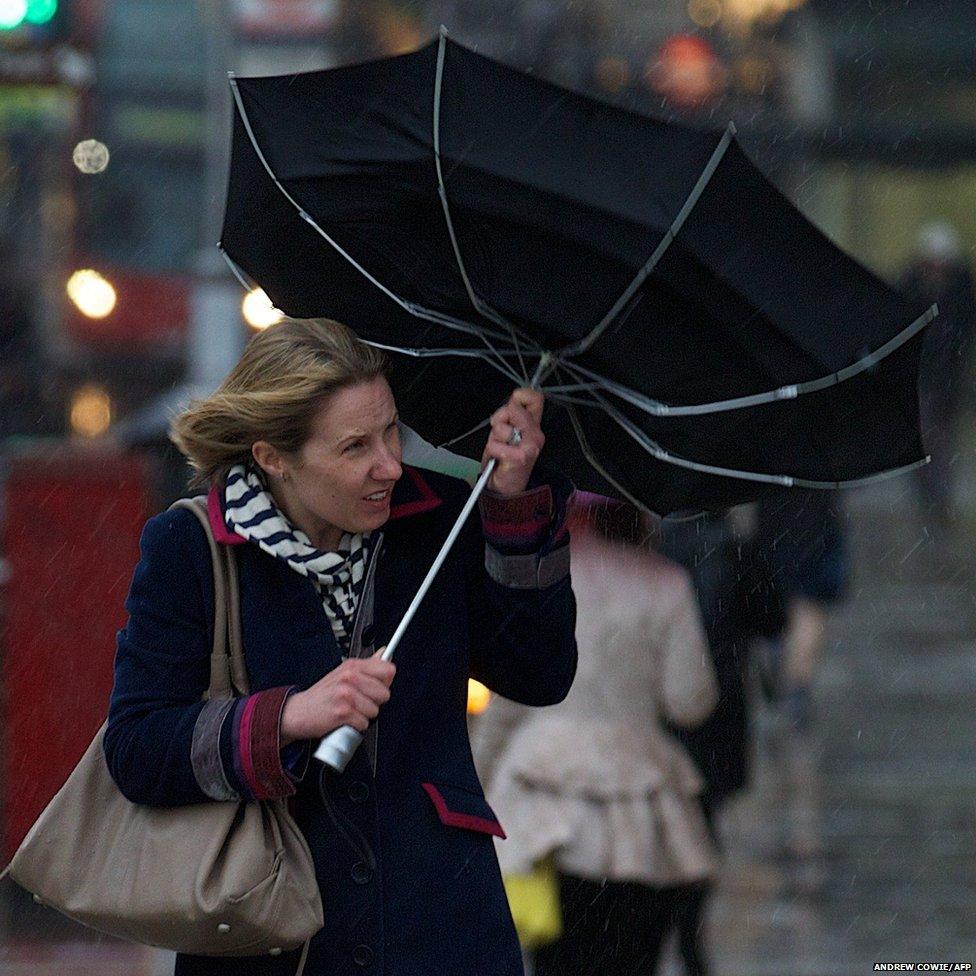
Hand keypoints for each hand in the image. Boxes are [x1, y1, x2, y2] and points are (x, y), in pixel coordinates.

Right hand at [280, 649, 394, 744]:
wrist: (297, 712)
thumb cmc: (322, 695)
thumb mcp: (343, 673)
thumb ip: (366, 666)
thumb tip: (384, 653)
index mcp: (352, 666)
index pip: (388, 670)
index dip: (384, 683)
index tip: (374, 688)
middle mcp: (350, 677)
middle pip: (385, 693)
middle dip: (374, 702)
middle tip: (358, 702)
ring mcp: (346, 694)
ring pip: (375, 711)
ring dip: (363, 716)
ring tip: (349, 711)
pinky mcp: (343, 712)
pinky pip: (364, 724)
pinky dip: (355, 726)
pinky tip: (344, 720)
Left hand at [482, 388, 544, 496]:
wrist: (505, 489)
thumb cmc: (504, 461)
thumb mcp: (507, 432)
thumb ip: (510, 415)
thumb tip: (511, 400)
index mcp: (534, 425)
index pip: (535, 397)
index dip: (519, 397)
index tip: (512, 408)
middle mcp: (536, 434)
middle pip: (512, 408)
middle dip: (499, 419)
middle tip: (501, 436)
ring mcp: (530, 445)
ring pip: (500, 427)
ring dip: (494, 438)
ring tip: (500, 449)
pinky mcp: (521, 457)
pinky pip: (494, 445)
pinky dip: (491, 452)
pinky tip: (498, 458)